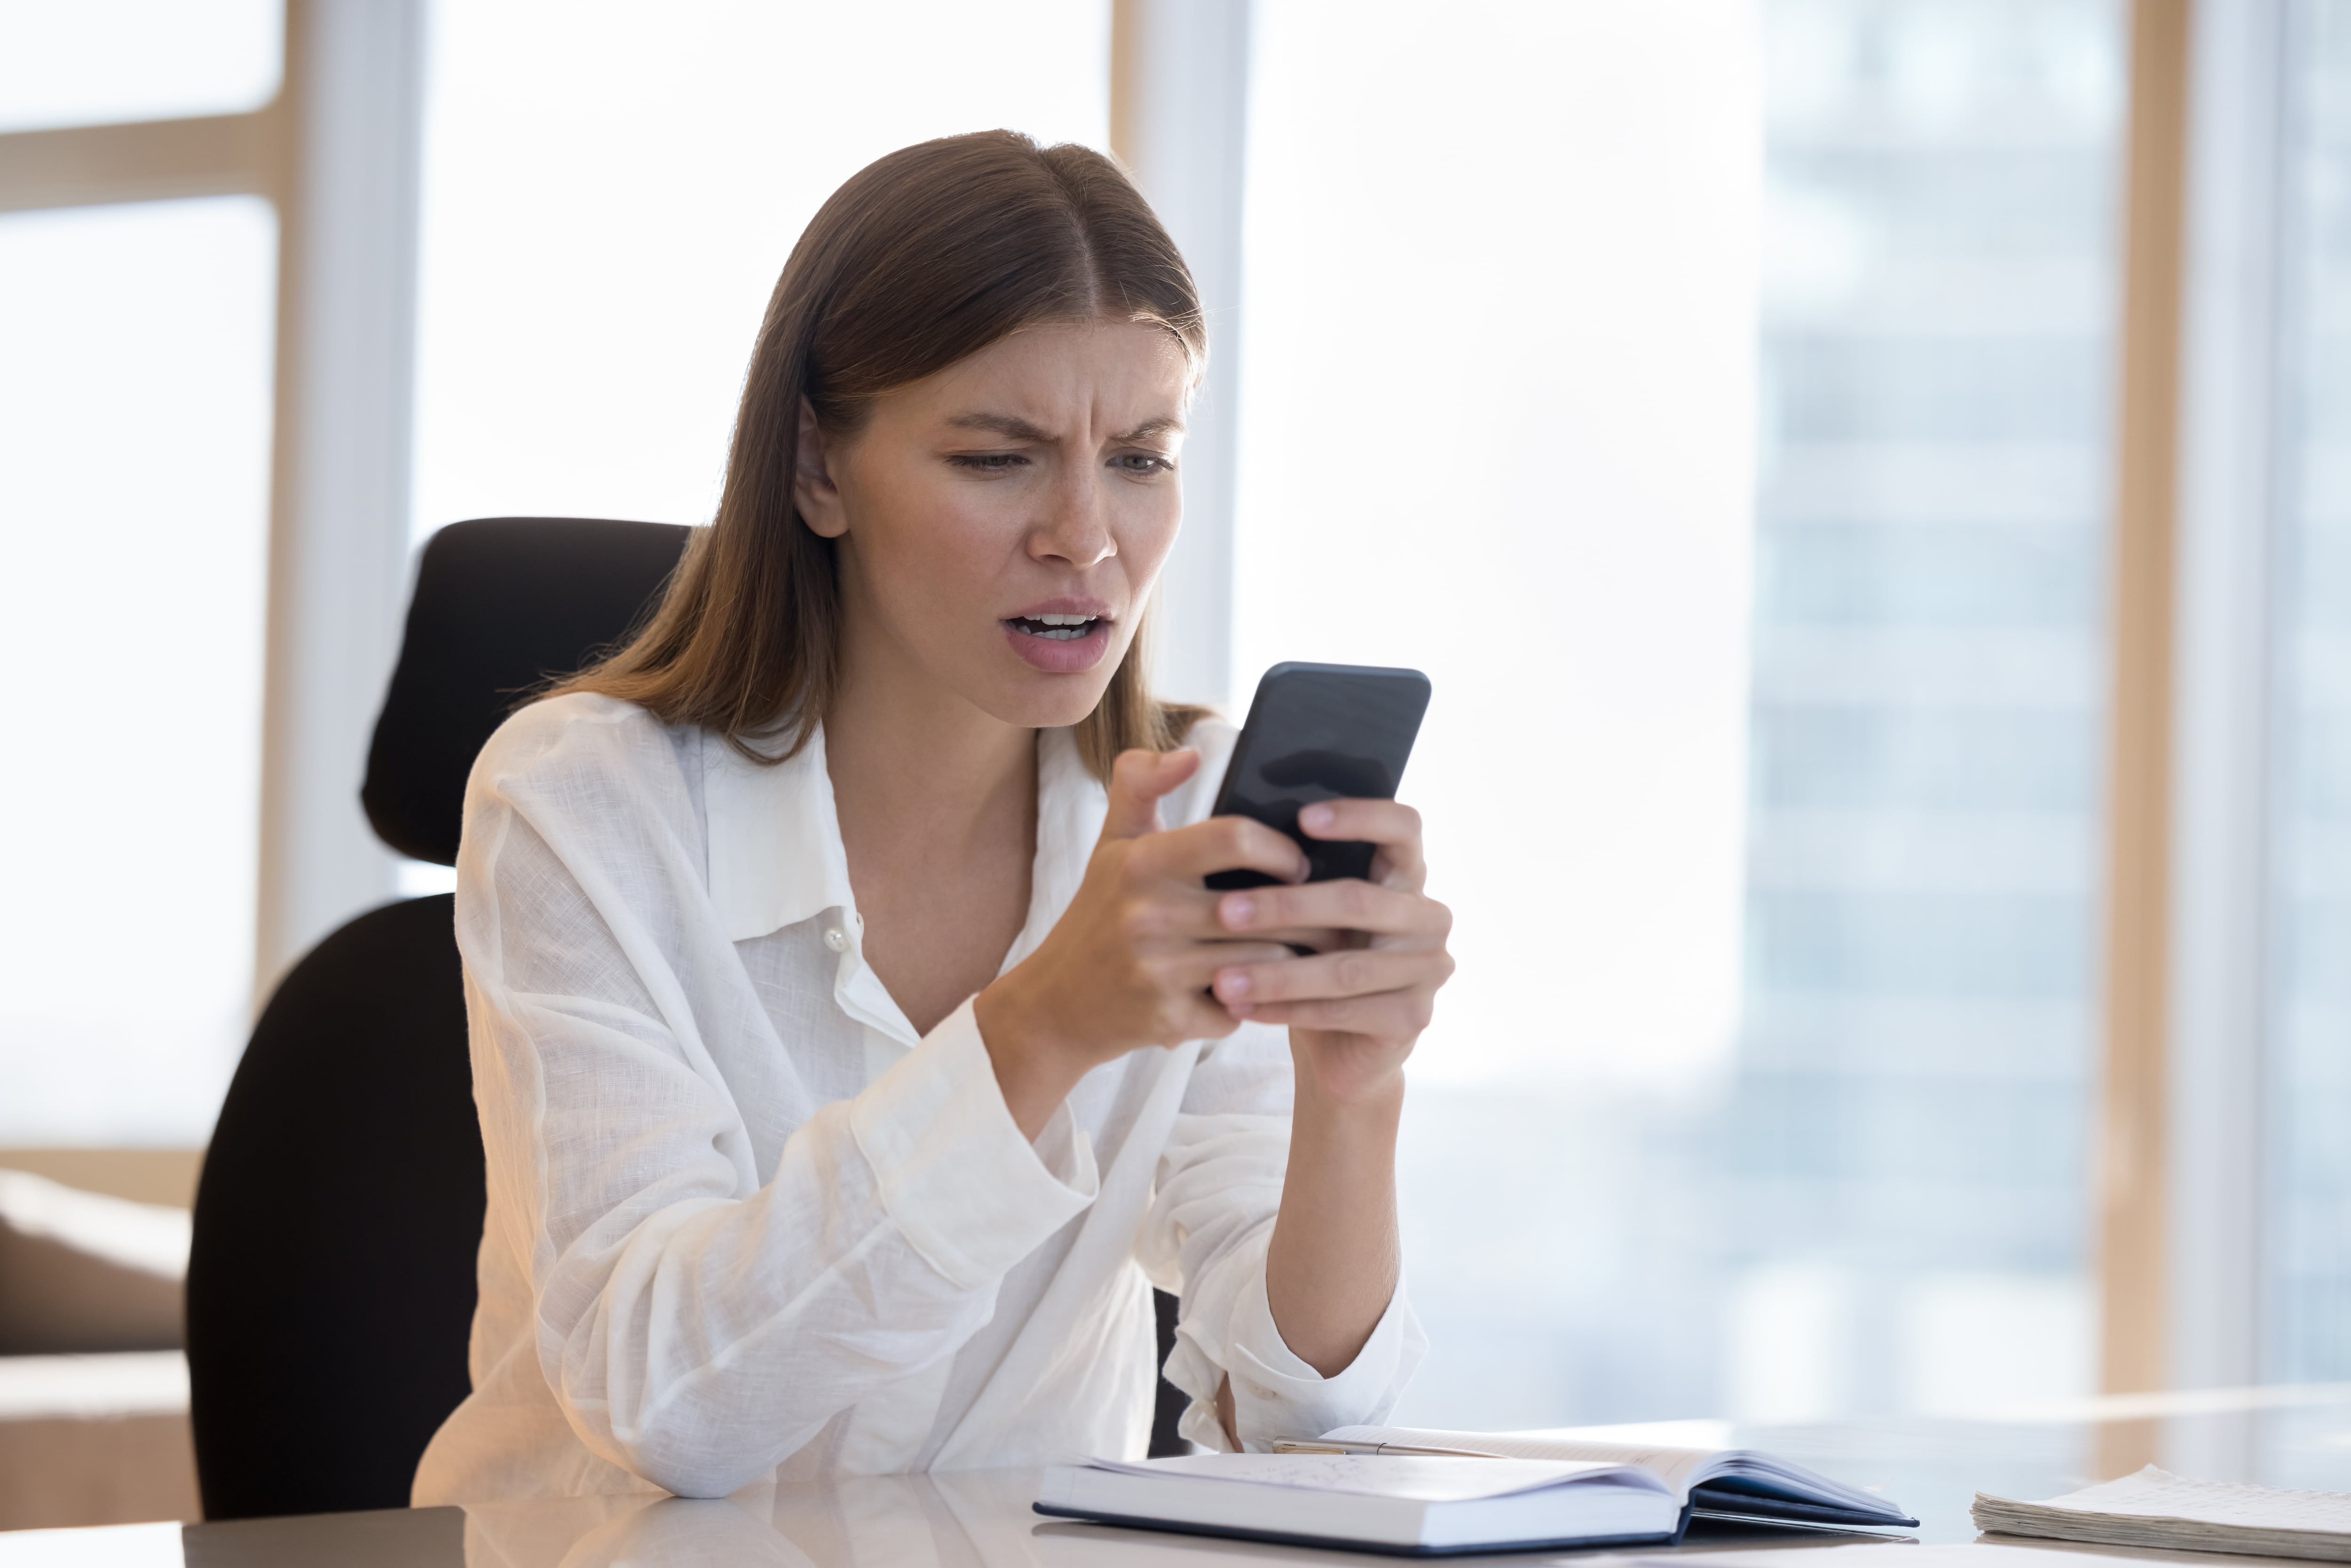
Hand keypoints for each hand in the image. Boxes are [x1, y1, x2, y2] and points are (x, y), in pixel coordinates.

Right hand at [975, 748, 1309, 1137]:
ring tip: (1306, 952)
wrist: (1056, 1004)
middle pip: (1264, 908)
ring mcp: (1157, 971)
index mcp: (1141, 862)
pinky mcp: (1168, 1020)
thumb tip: (1189, 753)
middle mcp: (1147, 914)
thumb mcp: (1112, 843)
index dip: (1281, 850)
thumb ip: (1140, 784)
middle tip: (1328, 914)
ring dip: (1290, 960)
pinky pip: (1242, 1009)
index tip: (1297, 865)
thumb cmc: (1098, 914)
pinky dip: (1252, 1004)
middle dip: (1306, 914)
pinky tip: (1256, 995)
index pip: (1234, 837)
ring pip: (1265, 962)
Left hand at [1204, 799, 1451, 1106]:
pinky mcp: (1414, 1018)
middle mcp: (1428, 918)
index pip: (1403, 827)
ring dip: (1276, 974)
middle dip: (1285, 906)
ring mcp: (1428, 970)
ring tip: (1222, 978)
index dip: (1359, 816)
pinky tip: (1243, 1007)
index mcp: (1408, 876)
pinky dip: (1286, 1010)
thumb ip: (1301, 880)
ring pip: (1344, 968)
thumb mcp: (1312, 917)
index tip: (1302, 817)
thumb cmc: (1317, 962)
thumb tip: (1245, 839)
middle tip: (1224, 912)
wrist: (1339, 1049)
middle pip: (1359, 900)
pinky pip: (1341, 1011)